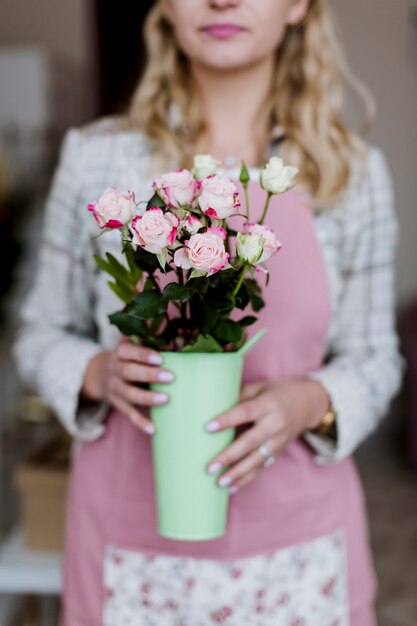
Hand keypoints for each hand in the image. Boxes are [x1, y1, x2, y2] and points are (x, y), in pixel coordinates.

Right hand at [81, 339, 173, 434]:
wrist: (100, 374)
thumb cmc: (128, 356)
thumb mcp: (131, 342)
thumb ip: (146, 333)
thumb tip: (166, 318)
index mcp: (120, 353)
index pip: (128, 352)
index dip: (143, 355)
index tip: (160, 357)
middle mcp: (115, 370)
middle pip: (129, 372)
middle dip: (149, 375)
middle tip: (170, 376)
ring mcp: (115, 389)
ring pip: (128, 395)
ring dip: (146, 398)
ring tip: (165, 400)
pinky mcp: (118, 404)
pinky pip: (128, 414)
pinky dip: (140, 422)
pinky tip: (154, 429)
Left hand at [205, 378, 329, 491]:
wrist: (309, 403)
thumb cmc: (278, 392)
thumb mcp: (260, 387)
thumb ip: (240, 397)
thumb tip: (212, 407)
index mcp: (268, 404)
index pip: (245, 412)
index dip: (227, 420)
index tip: (207, 428)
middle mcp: (275, 424)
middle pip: (250, 442)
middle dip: (229, 456)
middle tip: (210, 467)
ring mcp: (278, 440)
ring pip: (257, 460)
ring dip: (238, 473)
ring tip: (219, 482)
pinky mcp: (279, 452)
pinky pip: (262, 467)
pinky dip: (247, 478)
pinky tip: (231, 487)